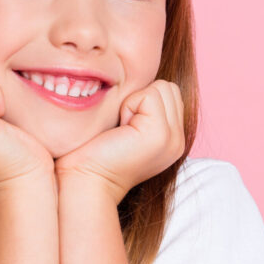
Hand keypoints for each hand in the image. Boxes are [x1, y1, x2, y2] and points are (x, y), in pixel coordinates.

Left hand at [54, 80, 184, 204]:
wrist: (85, 181)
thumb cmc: (94, 153)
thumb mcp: (128, 128)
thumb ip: (144, 110)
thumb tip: (142, 81)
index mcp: (173, 139)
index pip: (169, 92)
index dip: (142, 100)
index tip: (124, 127)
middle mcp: (178, 140)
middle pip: (168, 87)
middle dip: (141, 98)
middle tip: (122, 127)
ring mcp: (173, 139)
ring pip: (161, 87)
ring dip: (135, 101)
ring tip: (122, 128)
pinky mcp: (160, 134)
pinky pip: (149, 95)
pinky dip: (129, 106)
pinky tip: (120, 130)